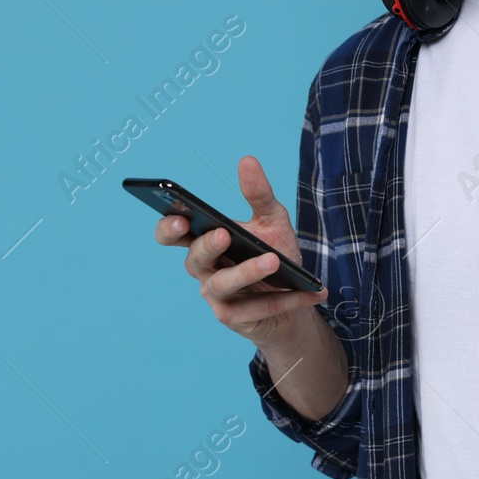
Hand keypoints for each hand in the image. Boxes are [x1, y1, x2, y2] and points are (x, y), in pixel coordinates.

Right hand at [154, 155, 326, 345]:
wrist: (295, 297)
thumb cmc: (275, 255)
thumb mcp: (272, 221)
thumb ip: (259, 194)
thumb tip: (247, 160)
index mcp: (205, 242)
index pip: (174, 234)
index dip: (168, 227)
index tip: (178, 215)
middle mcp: (205, 270)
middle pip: (193, 260)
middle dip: (206, 246)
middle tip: (222, 233)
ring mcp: (217, 297)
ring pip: (222, 285)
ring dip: (248, 272)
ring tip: (273, 260)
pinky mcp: (235, 318)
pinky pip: (257, 307)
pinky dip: (285, 298)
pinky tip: (309, 291)